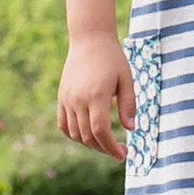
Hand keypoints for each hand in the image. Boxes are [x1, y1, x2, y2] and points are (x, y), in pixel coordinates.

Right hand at [56, 35, 135, 158]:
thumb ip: (128, 105)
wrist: (89, 40)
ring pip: (74, 133)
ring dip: (90, 144)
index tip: (122, 154)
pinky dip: (73, 135)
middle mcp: (78, 99)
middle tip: (118, 151)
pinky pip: (63, 124)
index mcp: (96, 95)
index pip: (100, 130)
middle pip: (87, 136)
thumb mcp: (126, 80)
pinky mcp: (62, 97)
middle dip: (103, 148)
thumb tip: (131, 129)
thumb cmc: (113, 58)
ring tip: (105, 143)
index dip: (110, 146)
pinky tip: (87, 136)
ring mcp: (67, 99)